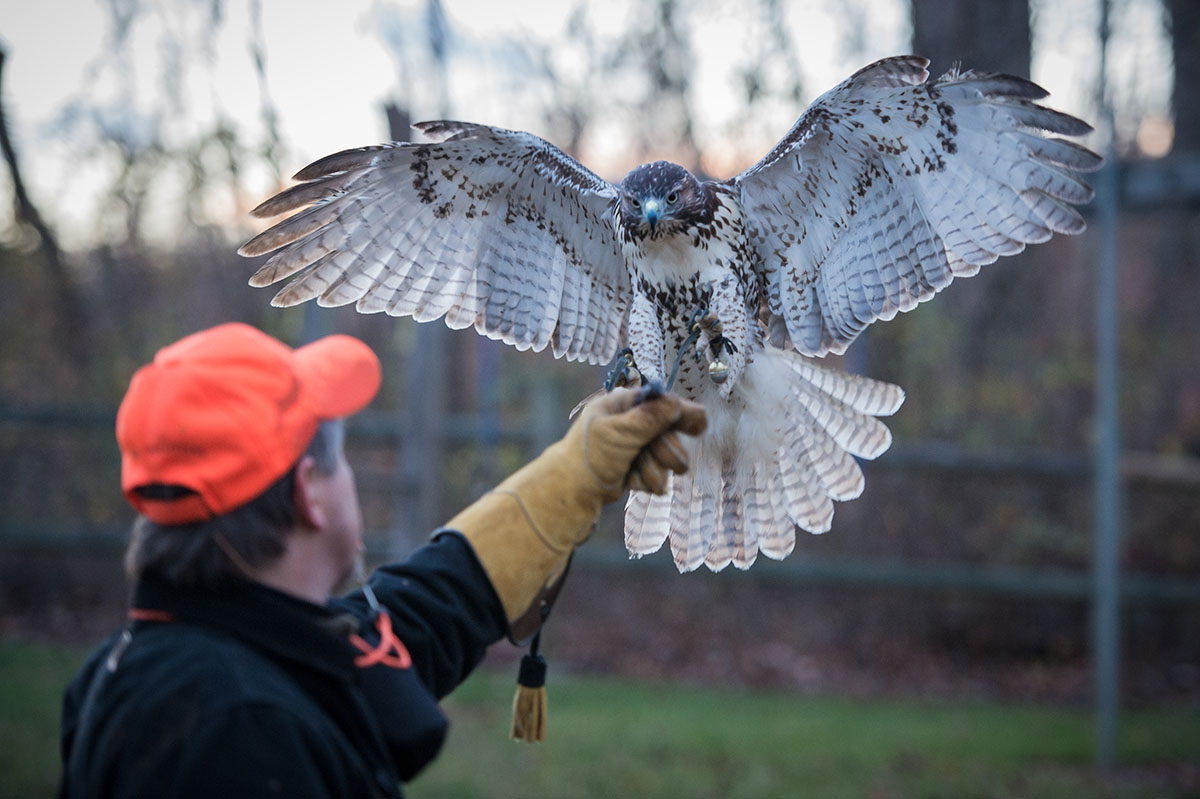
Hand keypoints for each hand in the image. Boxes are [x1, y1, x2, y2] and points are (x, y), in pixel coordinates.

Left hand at [564, 388, 706, 502]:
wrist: (573, 493)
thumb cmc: (590, 456)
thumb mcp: (620, 432)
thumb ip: (650, 418)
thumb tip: (676, 403)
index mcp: (625, 404)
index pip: (663, 402)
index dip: (684, 413)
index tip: (700, 426)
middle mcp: (632, 423)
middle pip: (672, 434)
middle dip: (667, 451)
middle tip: (661, 457)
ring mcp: (636, 446)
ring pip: (668, 459)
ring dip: (655, 470)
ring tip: (635, 472)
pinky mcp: (638, 468)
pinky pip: (658, 475)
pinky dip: (645, 480)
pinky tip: (629, 481)